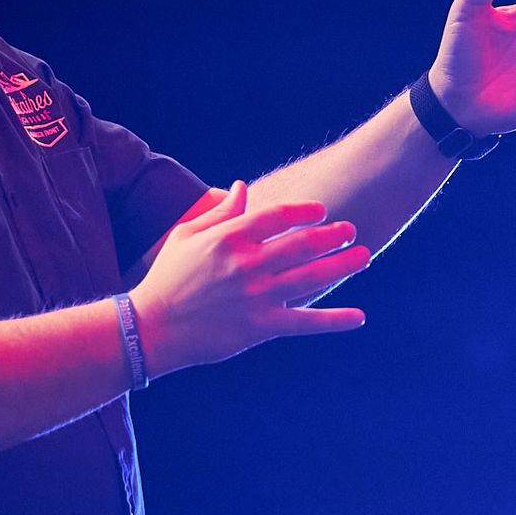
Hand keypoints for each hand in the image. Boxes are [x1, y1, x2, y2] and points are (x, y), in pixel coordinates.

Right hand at [127, 181, 368, 377]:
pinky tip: (358, 317)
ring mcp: (256, 296)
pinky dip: (334, 320)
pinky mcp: (260, 326)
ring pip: (311, 277)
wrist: (151, 328)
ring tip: (364, 257)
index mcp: (229, 238)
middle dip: (333, 235)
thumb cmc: (168, 277)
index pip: (277, 216)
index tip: (321, 210)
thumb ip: (220, 212)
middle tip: (352, 230)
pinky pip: (305, 322)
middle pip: (302, 244)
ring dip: (343, 266)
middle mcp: (247, 264)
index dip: (304, 211)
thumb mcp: (187, 236)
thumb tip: (243, 186)